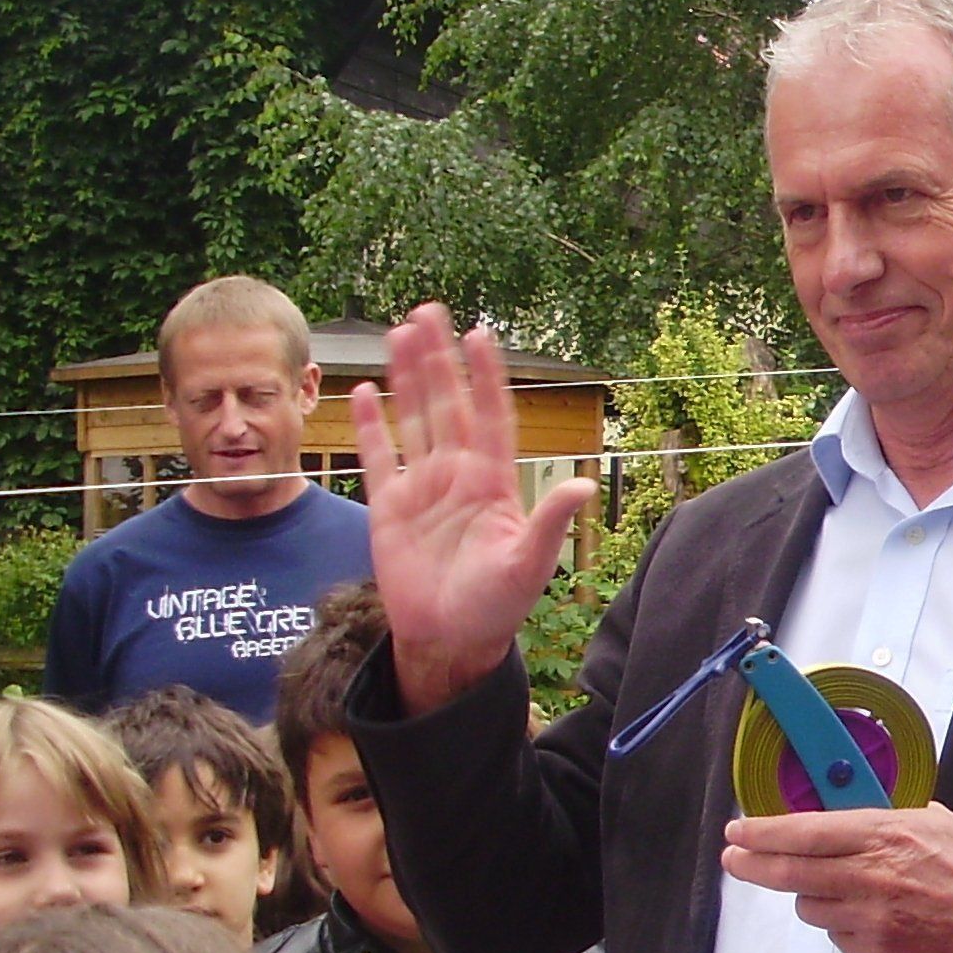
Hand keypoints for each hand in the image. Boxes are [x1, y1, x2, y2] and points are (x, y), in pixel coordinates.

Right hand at [351, 304, 598, 710]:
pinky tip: (366, 391)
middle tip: (428, 312)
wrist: (451, 641)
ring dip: (407, 378)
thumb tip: (585, 487)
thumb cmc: (496, 607)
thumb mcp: (528, 564)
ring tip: (399, 333)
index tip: (478, 334)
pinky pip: (380, 457)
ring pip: (415, 419)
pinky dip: (372, 426)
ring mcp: (423, 488)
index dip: (485, 376)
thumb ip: (549, 522)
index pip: (491, 415)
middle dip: (438, 359)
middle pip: (447, 404)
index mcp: (494, 482)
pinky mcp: (389, 508)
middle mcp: (459, 475)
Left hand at [721, 803, 952, 952]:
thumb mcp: (935, 821)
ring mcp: (872, 919)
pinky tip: (872, 917)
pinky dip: (845, 926)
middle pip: (790, 873)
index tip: (739, 831)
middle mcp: (871, 877)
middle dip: (753, 865)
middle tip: (736, 859)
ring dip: (813, 897)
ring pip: (809, 908)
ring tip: (841, 890)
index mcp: (884, 835)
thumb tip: (845, 814)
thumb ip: (885, 817)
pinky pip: (839, 937)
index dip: (763, 832)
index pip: (804, 832)